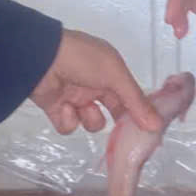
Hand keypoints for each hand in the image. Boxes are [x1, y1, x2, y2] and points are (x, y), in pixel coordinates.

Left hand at [29, 30, 161, 136]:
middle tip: (123, 137)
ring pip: (92, 122)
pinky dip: (67, 119)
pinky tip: (64, 107)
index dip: (138, 113)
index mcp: (111, 71)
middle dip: (117, 124)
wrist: (39, 58)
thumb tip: (156, 125)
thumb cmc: (82, 59)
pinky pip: (69, 125)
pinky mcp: (57, 109)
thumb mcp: (115, 76)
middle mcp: (95, 84)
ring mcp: (76, 97)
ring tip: (81, 107)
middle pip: (114, 112)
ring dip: (89, 118)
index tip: (148, 131)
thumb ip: (136, 101)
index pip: (130, 97)